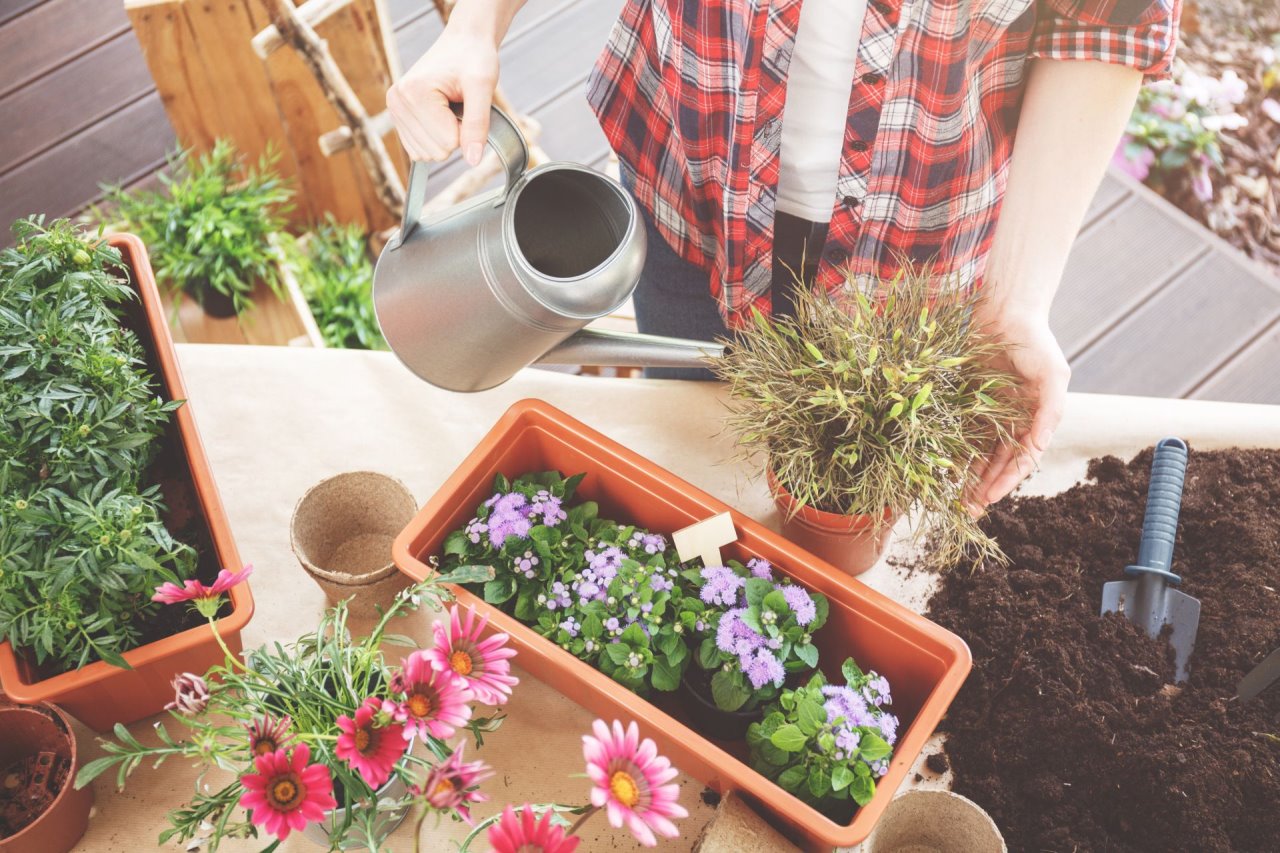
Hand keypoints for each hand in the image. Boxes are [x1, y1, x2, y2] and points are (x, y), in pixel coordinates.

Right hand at [386, 24, 498, 164]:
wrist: (464, 43)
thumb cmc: (474, 57)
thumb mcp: (483, 86)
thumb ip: (478, 124)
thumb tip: (472, 160)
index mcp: (414, 93)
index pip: (448, 143)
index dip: (466, 128)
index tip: (466, 102)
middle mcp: (397, 102)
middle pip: (436, 152)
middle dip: (456, 134)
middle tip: (460, 105)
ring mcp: (395, 111)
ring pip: (427, 155)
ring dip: (446, 137)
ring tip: (450, 108)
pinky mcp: (398, 118)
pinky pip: (419, 151)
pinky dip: (436, 140)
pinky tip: (441, 116)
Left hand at [968, 304, 1069, 512]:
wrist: (1005, 310)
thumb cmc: (1035, 341)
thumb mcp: (1052, 374)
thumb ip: (1049, 411)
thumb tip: (1038, 448)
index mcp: (1034, 419)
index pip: (1021, 460)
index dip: (1006, 480)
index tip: (990, 498)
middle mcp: (1012, 420)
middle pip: (998, 462)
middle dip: (984, 487)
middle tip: (967, 511)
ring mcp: (989, 412)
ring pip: (977, 453)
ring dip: (967, 477)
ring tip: (953, 500)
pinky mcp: (966, 401)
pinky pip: (958, 431)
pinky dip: (950, 451)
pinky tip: (939, 469)